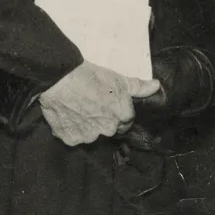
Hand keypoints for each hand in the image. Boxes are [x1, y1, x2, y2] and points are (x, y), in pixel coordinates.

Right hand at [40, 62, 159, 146]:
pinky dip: (70, 128)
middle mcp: (107, 130)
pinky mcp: (70, 139)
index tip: (107, 102)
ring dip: (86, 125)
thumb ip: (138, 86)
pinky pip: (72, 136)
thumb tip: (156, 86)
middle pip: (108, 128)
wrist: (58, 79)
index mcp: (122, 116)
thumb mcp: (117, 78)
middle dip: (102, 120)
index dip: (117, 110)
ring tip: (76, 107)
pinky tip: (66, 114)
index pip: (126, 120)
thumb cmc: (88, 76)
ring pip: (90, 134)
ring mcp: (88, 137)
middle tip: (91, 103)